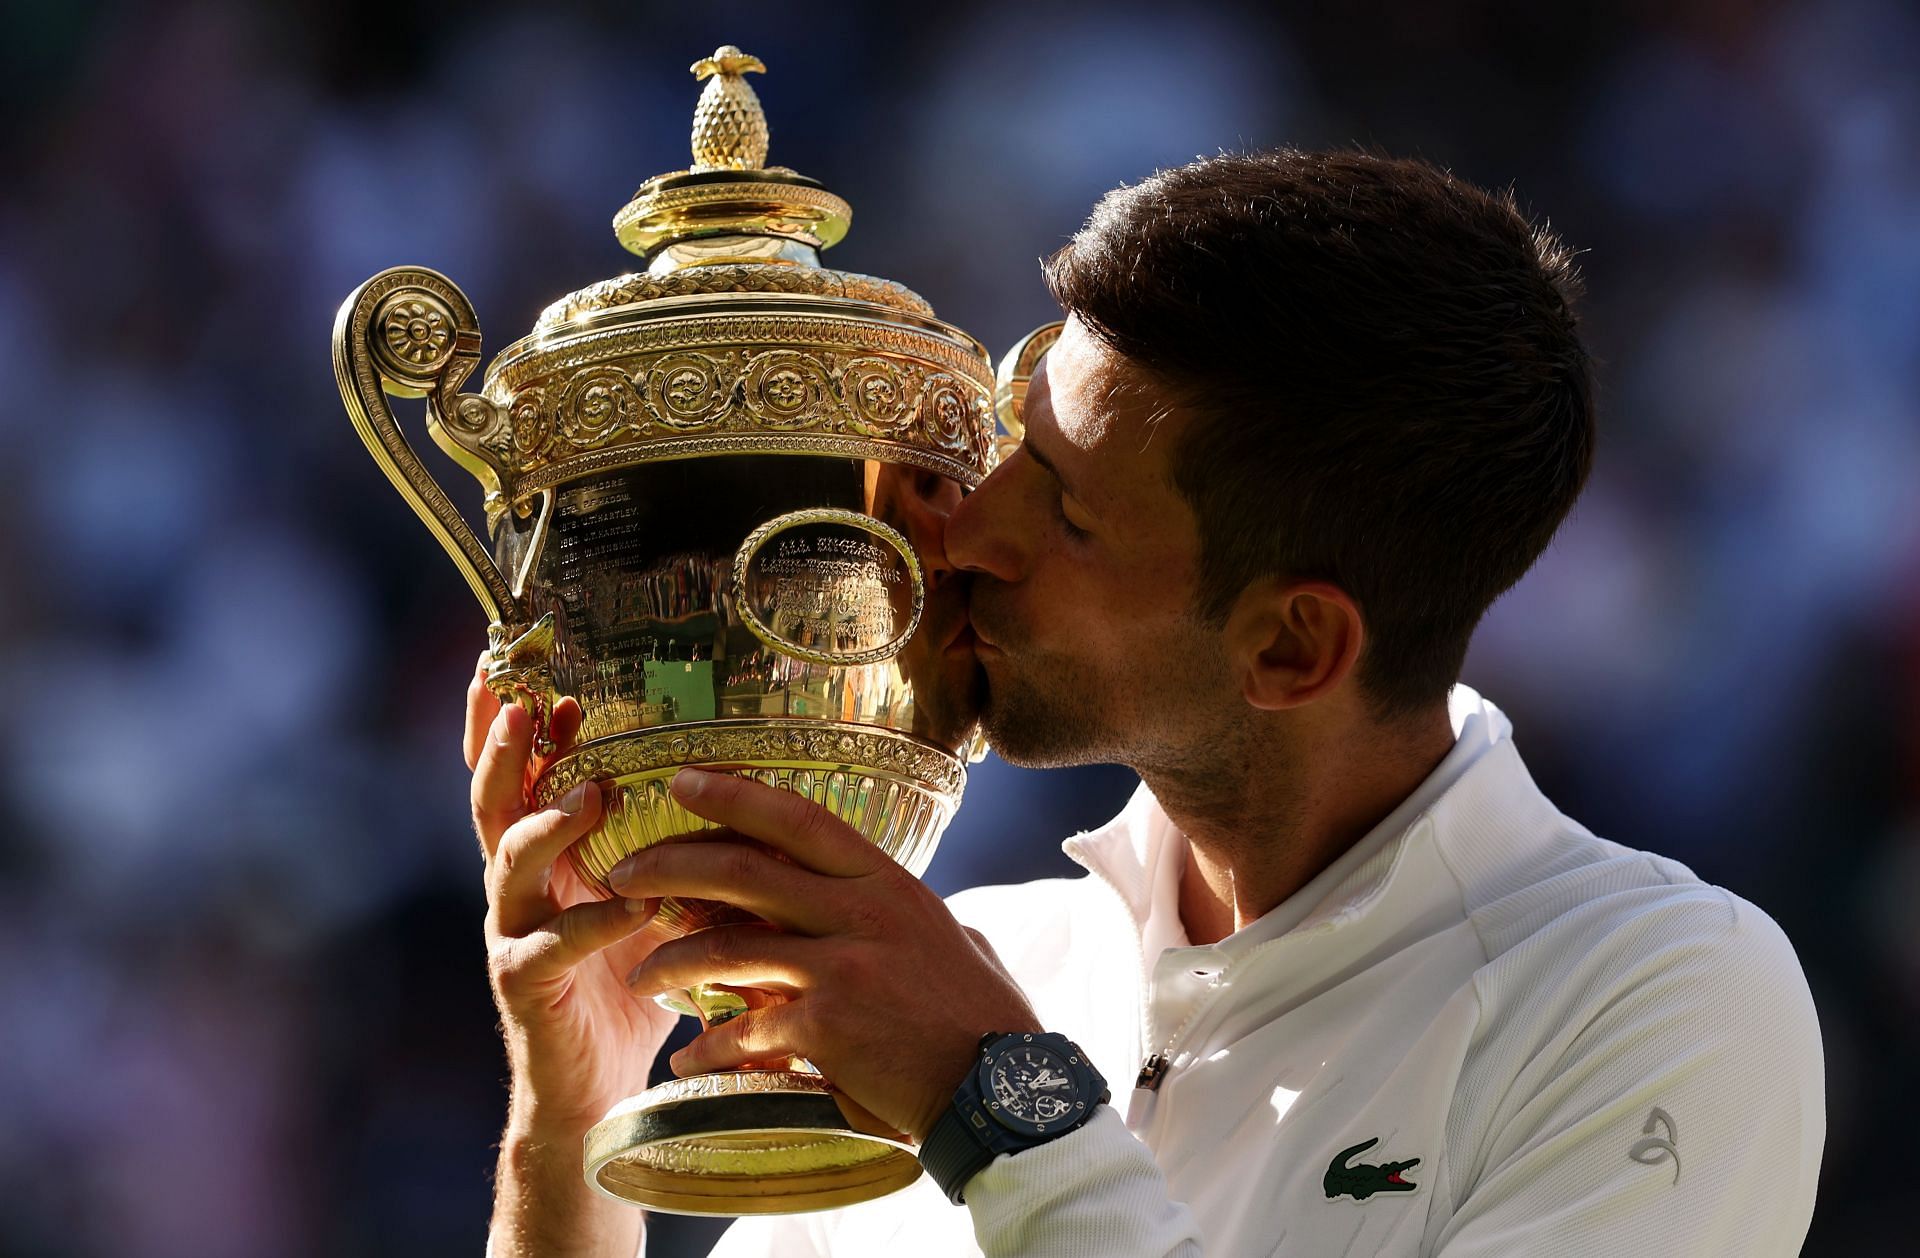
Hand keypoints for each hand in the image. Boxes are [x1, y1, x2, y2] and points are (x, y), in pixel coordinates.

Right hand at [464, 660, 678, 1135]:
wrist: (595, 1088)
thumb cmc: (626, 984)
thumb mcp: (648, 897)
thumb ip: (660, 845)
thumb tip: (720, 779)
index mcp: (541, 859)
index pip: (518, 779)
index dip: (519, 729)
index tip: (544, 678)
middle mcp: (514, 887)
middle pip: (493, 803)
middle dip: (504, 750)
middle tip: (524, 704)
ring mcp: (511, 933)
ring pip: (509, 862)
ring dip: (550, 821)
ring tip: (594, 792)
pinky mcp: (525, 984)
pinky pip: (552, 944)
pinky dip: (593, 920)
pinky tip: (633, 904)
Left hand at [611, 768, 1041, 1142]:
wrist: (1002, 1089)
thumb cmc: (979, 1016)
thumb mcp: (947, 937)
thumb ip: (895, 913)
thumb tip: (869, 899)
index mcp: (887, 882)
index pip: (801, 818)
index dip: (736, 795)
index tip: (684, 780)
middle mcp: (862, 912)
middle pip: (746, 870)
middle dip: (671, 865)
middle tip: (624, 874)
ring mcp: (843, 967)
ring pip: (729, 948)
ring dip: (671, 960)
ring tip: (639, 975)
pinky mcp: (827, 1027)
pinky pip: (744, 1030)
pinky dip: (708, 1048)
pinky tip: (687, 1062)